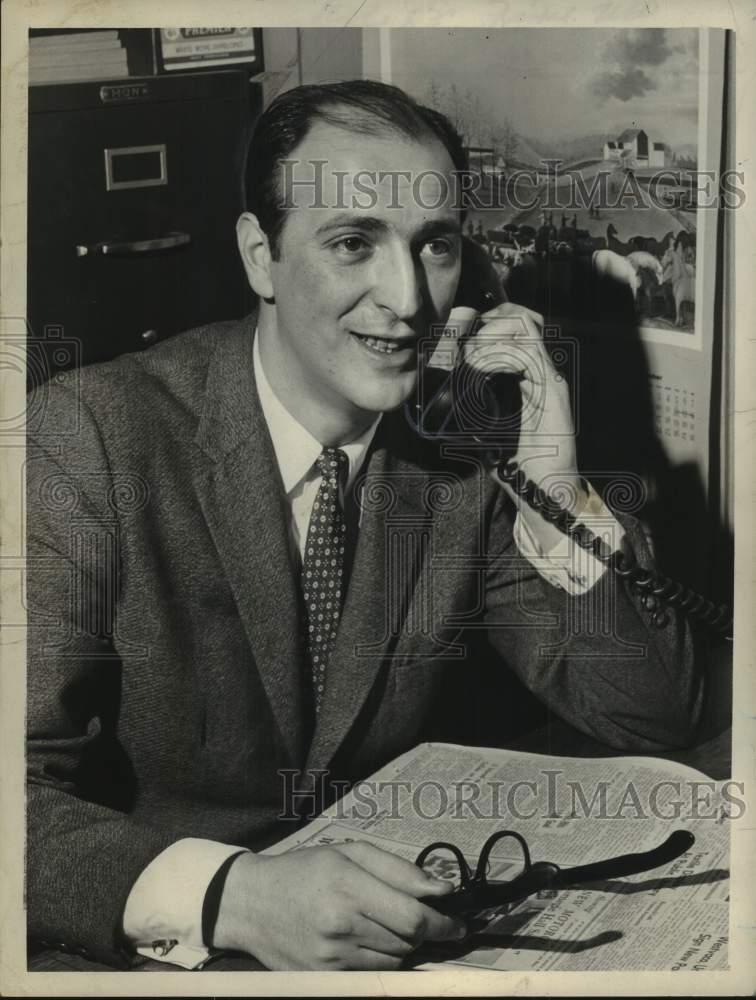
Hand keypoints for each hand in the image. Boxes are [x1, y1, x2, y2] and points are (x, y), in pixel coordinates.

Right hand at [212, 841, 465, 969]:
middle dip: (424, 930)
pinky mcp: (326, 978)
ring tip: (388, 923)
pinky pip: (373, 973)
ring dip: (404, 945)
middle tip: (425, 917)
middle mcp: (341, 928)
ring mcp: (332, 959)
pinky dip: (383, 958)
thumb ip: (397, 869)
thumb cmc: (304, 870)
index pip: (413, 917)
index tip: (459, 923)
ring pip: (395, 960)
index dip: (443, 923)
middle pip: (408, 941)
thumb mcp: (349, 853)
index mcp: (347, 889)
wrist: (252, 904)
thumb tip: (441, 888)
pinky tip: (370, 939)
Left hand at [462, 301, 588, 515]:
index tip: (459, 343)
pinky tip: (479, 372)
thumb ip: (469, 411)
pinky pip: (526, 354)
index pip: (513, 326)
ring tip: (472, 360)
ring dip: (490, 336)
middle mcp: (541, 369)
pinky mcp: (552, 389)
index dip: (485, 324)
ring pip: (525, 325)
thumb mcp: (482, 431)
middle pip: (522, 316)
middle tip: (464, 347)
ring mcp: (549, 376)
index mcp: (527, 375)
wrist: (545, 491)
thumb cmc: (516, 465)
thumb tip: (439, 398)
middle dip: (487, 321)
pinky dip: (497, 356)